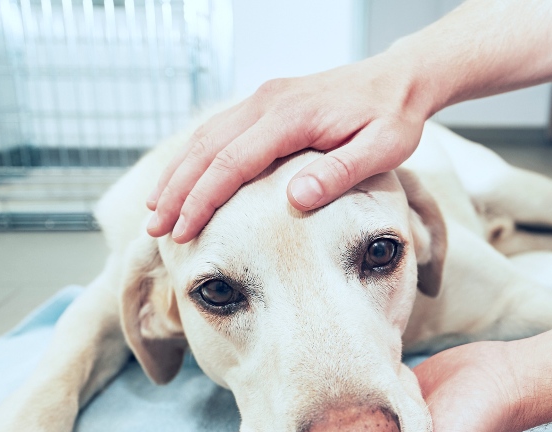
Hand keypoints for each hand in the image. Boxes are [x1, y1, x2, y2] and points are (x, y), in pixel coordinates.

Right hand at [147, 52, 433, 241]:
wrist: (398, 80)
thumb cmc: (392, 118)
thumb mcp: (381, 149)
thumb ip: (338, 174)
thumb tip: (294, 199)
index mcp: (290, 116)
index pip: (231, 162)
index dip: (202, 199)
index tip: (183, 231)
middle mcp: (267, 102)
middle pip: (206, 149)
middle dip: (175, 191)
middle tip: (153, 230)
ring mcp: (263, 99)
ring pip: (204, 137)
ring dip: (176, 174)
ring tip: (155, 211)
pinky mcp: (264, 104)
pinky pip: (218, 131)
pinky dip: (193, 158)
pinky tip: (181, 181)